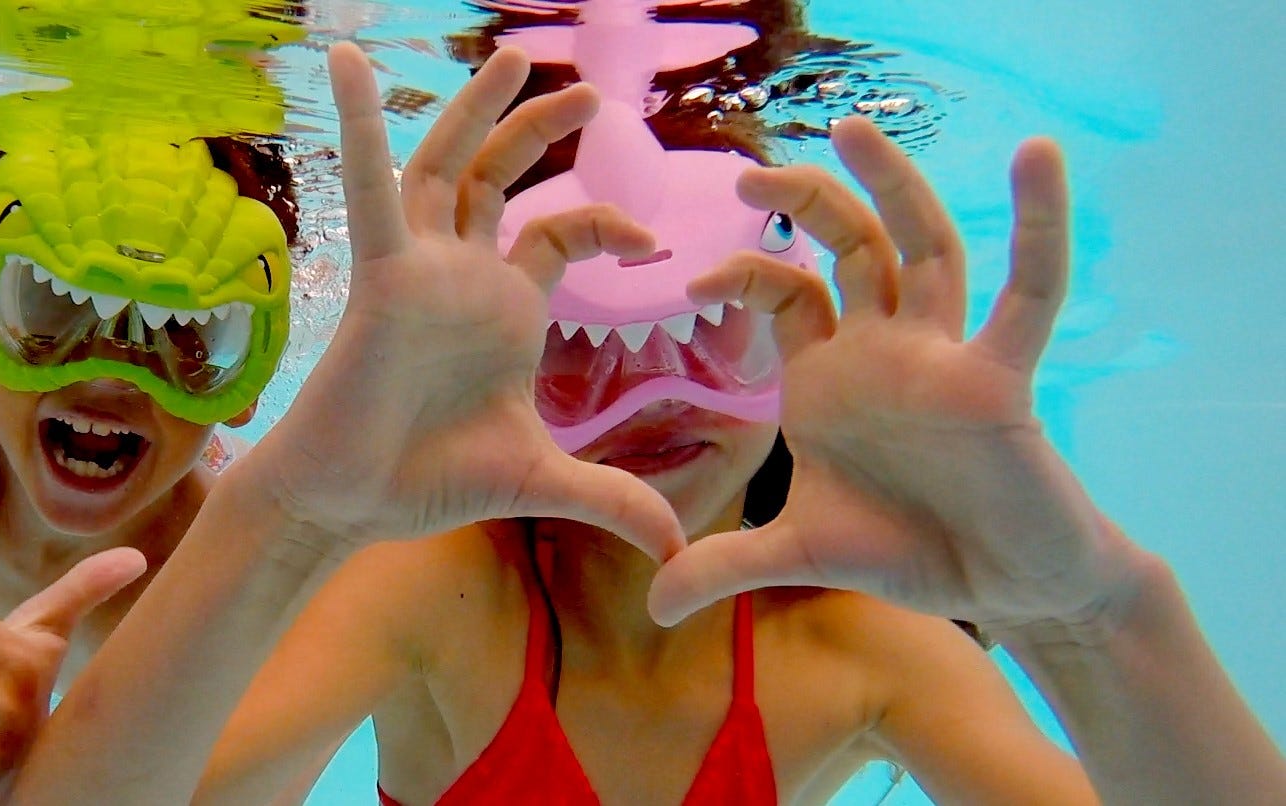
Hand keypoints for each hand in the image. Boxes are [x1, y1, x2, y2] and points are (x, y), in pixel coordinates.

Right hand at [239, 43, 683, 560]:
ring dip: (478, 109)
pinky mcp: (381, 273)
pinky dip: (360, 125)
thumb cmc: (430, 481)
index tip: (653, 241)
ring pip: (450, 164)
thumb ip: (611, 499)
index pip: (560, 235)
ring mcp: (422, 267)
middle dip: (540, 130)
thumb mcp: (543, 479)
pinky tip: (348, 65)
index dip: (605, 223)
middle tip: (588, 91)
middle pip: (502, 179)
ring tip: (515, 56)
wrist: (354, 500)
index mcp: (505, 308)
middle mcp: (464, 276)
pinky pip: (372, 186)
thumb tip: (675, 550)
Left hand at [647, 118, 1146, 635]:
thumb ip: (726, 565)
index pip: (785, 293)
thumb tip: (653, 603)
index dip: (741, 277)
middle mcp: (885, 350)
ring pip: (920, 247)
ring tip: (853, 128)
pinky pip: (1027, 294)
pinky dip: (1038, 227)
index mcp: (831, 376)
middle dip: (804, 201)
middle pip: (847, 248)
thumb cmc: (908, 552)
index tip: (692, 288)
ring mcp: (944, 355)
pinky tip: (1034, 160)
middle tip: (744, 170)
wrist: (1003, 589)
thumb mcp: (798, 554)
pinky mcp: (1002, 378)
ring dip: (892, 186)